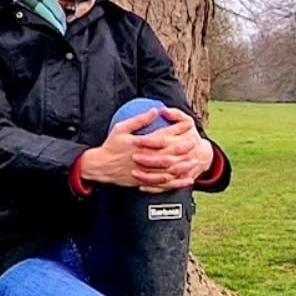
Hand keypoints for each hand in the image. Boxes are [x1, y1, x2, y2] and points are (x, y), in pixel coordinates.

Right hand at [79, 106, 213, 192]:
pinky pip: (164, 185)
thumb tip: (155, 111)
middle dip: (185, 148)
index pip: (165, 137)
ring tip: (194, 161)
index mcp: (142, 145)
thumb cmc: (111, 146)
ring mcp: (146, 172)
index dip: (178, 133)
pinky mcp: (145, 182)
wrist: (101, 167)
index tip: (187, 128)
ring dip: (184, 166)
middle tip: (194, 143)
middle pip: (171, 154)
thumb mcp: (121, 128)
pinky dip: (177, 183)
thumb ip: (139, 120)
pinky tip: (186, 180)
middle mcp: (146, 159)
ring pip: (170, 171)